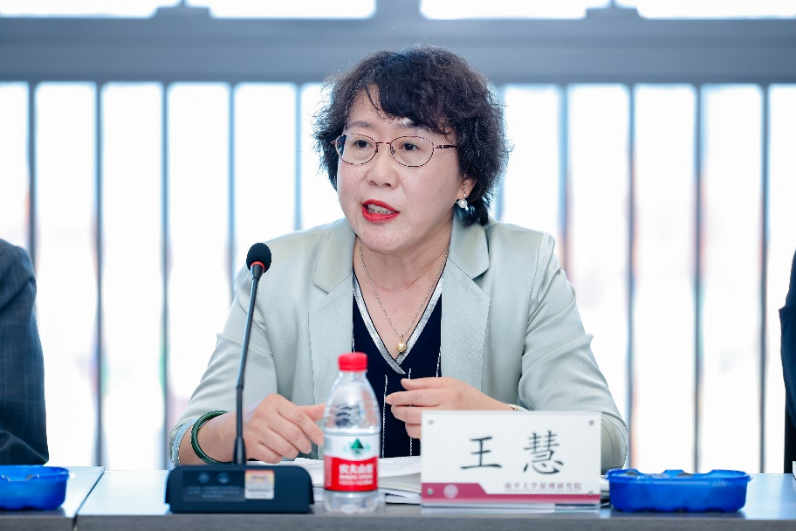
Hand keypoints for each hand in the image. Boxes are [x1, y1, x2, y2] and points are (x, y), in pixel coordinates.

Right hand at [200, 394, 324, 463]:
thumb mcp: (282, 409)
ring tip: (292, 450)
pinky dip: (279, 458)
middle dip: (304, 444)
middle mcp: (263, 413)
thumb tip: (327, 408)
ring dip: (292, 453)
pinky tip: (276, 452)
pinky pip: (272, 456)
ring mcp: (255, 429)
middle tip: (307, 447)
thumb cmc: (262, 417)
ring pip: (284, 447)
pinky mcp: (249, 444)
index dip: (313, 430)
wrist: (231, 427)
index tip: (320, 439)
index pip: (299, 416)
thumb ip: (305, 411)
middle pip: (293, 433)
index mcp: (274, 401)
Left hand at [384, 377, 510, 438]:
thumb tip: (404, 383)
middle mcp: (445, 412)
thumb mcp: (450, 383)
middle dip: (399, 411)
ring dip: (407, 423)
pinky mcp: (443, 439)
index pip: (416, 396)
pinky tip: (420, 424)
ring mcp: (444, 428)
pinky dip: (416, 431)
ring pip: (414, 429)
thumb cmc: (470, 398)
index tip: (390, 398)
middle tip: (395, 408)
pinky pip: (422, 437)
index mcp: (447, 394)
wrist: (488, 416)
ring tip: (409, 416)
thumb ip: (425, 383)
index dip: (400, 397)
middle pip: (412, 414)